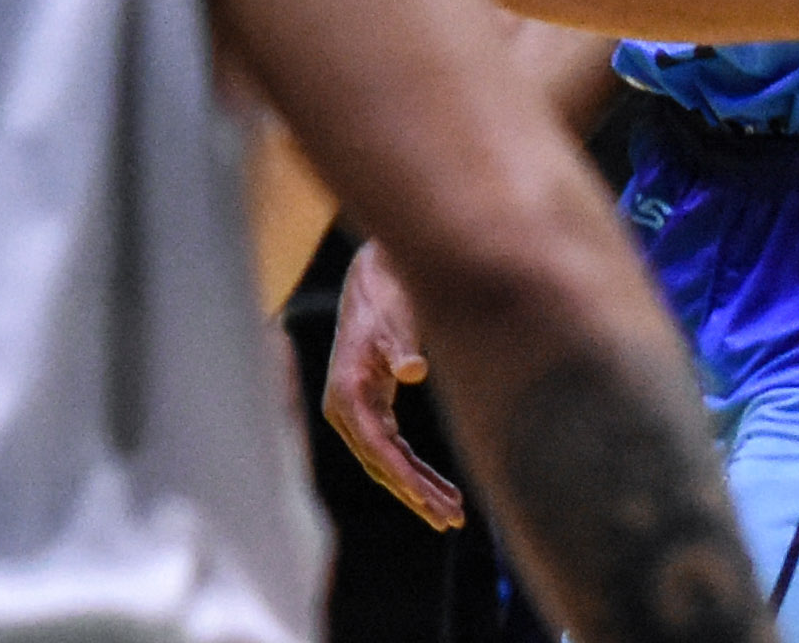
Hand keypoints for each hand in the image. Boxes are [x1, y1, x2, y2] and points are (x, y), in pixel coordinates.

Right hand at [320, 236, 467, 527]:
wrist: (373, 279)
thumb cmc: (384, 299)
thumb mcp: (393, 321)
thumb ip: (401, 347)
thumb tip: (414, 369)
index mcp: (345, 391)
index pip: (375, 448)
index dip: (404, 479)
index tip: (431, 504)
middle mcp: (344, 406)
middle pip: (381, 464)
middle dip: (415, 494)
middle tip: (449, 520)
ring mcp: (357, 409)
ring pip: (388, 462)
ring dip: (419, 488)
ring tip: (453, 514)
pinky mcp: (372, 408)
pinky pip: (394, 449)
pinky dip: (416, 470)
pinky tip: (442, 488)